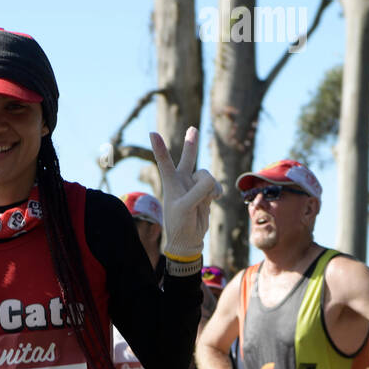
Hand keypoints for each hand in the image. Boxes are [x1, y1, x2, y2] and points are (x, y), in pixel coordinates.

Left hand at [150, 126, 221, 260]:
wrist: (189, 239)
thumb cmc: (181, 224)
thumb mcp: (186, 207)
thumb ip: (199, 189)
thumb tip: (211, 178)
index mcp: (171, 183)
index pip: (164, 162)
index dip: (160, 148)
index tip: (152, 133)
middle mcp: (182, 181)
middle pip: (188, 159)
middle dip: (191, 144)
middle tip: (193, 129)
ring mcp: (194, 186)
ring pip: (207, 175)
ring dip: (210, 187)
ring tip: (206, 200)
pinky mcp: (205, 192)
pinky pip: (215, 184)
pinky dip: (216, 192)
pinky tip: (214, 200)